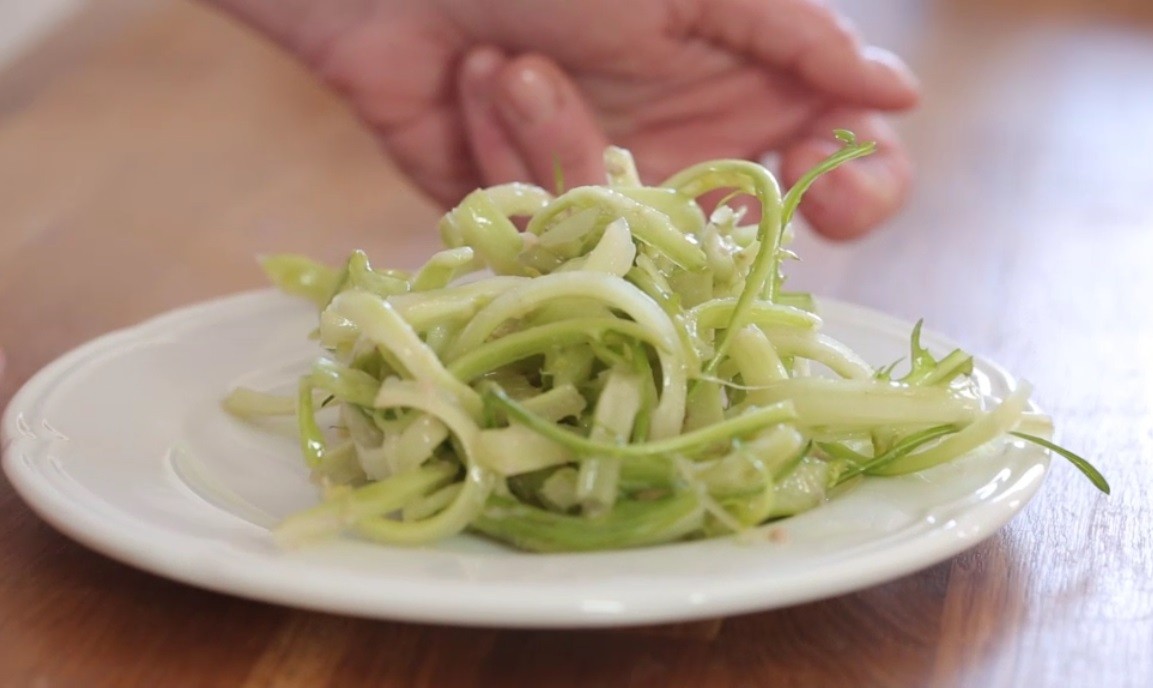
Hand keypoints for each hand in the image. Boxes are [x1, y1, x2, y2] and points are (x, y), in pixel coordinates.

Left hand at [207, 0, 917, 237]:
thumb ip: (794, 41)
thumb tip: (896, 94)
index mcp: (738, 89)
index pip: (836, 166)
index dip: (854, 191)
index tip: (833, 192)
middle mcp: (678, 151)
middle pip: (736, 239)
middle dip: (691, 214)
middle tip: (650, 171)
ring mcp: (598, 191)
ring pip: (625, 239)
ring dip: (562, 137)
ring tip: (511, 60)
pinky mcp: (521, 219)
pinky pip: (540, 235)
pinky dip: (499, 149)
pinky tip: (470, 81)